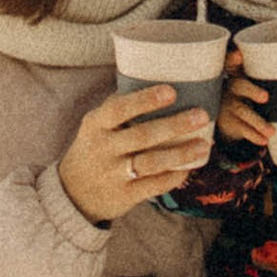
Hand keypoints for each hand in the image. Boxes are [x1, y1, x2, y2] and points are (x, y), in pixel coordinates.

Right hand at [58, 83, 213, 224]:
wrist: (72, 193)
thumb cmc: (94, 149)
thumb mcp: (96, 125)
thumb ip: (118, 107)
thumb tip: (156, 80)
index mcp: (95, 125)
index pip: (119, 109)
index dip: (145, 100)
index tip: (171, 91)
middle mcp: (103, 149)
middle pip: (141, 136)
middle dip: (174, 125)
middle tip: (201, 114)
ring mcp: (113, 174)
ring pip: (151, 163)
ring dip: (180, 153)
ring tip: (204, 145)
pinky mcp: (124, 195)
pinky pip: (153, 186)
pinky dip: (172, 177)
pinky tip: (189, 168)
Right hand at [216, 64, 267, 149]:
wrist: (229, 119)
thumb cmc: (251, 96)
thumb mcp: (253, 83)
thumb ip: (270, 76)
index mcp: (239, 75)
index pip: (231, 62)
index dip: (233, 58)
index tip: (238, 55)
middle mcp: (231, 88)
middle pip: (239, 85)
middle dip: (252, 91)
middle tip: (266, 97)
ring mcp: (228, 105)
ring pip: (242, 111)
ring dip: (258, 122)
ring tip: (272, 132)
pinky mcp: (228, 122)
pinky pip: (241, 128)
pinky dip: (253, 135)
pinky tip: (264, 140)